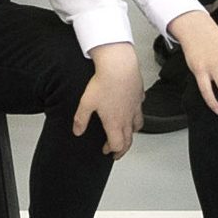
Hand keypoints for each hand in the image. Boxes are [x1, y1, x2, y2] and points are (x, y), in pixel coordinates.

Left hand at [73, 42, 140, 157]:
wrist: (119, 66)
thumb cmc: (104, 83)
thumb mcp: (86, 103)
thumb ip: (81, 119)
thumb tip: (77, 131)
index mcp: (115, 122)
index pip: (117, 144)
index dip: (112, 151)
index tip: (106, 150)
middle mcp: (127, 117)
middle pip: (129, 140)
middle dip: (123, 148)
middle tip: (118, 151)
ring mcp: (135, 107)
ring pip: (137, 125)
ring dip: (132, 133)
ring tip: (127, 133)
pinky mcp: (139, 96)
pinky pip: (140, 109)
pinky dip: (136, 113)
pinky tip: (132, 109)